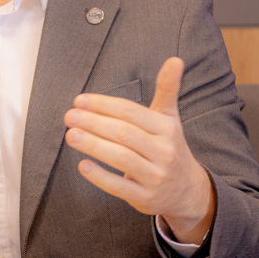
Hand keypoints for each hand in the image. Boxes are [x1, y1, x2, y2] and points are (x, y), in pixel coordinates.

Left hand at [63, 57, 214, 243]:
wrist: (189, 191)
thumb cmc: (169, 147)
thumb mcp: (170, 118)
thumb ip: (167, 89)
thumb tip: (175, 59)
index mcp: (166, 128)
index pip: (131, 113)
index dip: (104, 105)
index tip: (79, 100)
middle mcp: (164, 151)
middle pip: (124, 134)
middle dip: (94, 123)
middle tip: (69, 116)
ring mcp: (156, 177)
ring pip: (122, 158)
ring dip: (94, 146)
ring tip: (71, 135)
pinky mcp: (146, 199)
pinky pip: (121, 187)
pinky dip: (101, 177)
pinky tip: (83, 166)